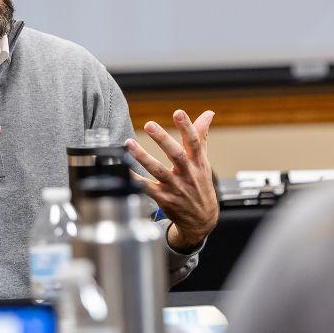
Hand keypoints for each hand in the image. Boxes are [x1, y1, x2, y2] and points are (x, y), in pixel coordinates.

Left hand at [126, 109, 217, 252]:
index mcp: (198, 163)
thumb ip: (202, 136)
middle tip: (149, 124)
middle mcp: (187, 174)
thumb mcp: (203, 162)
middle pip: (176, 155)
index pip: (194, 142)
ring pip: (158, 171)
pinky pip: (147, 188)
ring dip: (143, 157)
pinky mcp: (164, 199)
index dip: (187, 127)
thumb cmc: (200, 185)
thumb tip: (208, 113)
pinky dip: (136, 179)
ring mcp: (175, 187)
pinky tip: (125, 169)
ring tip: (129, 144)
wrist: (201, 219)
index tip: (178, 113)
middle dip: (163, 139)